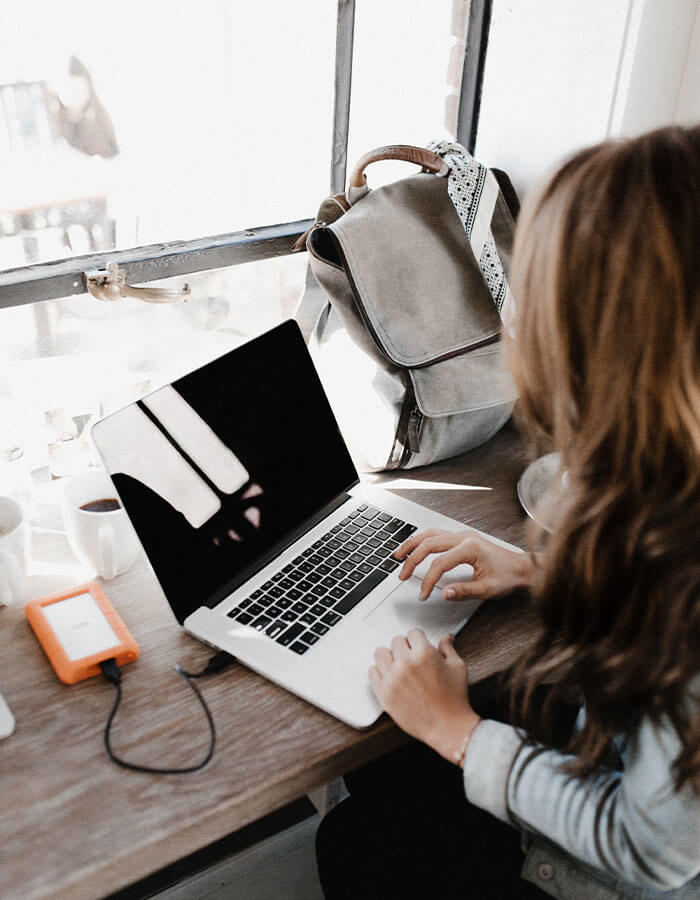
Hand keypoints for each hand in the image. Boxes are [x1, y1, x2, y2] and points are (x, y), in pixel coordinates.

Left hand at [369, 630, 480, 764]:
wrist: (447, 727)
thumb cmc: (455, 699)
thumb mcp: (457, 667)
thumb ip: (448, 649)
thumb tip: (446, 637)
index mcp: (424, 654)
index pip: (413, 633)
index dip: (419, 640)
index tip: (420, 646)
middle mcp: (405, 664)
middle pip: (396, 641)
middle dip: (405, 647)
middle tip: (412, 658)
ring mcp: (392, 679)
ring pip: (380, 653)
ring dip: (390, 657)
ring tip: (399, 665)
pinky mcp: (383, 694)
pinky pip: (372, 672)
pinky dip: (380, 672)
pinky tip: (390, 677)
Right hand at [394, 529, 534, 600]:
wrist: (522, 567)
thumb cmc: (508, 577)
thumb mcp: (487, 590)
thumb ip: (464, 591)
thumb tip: (444, 593)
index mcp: (470, 548)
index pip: (439, 563)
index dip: (428, 580)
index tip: (423, 594)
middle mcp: (464, 537)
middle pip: (429, 544)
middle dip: (412, 560)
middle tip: (402, 575)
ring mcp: (463, 535)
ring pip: (430, 534)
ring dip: (412, 544)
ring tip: (398, 555)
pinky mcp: (462, 537)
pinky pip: (437, 534)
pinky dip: (422, 540)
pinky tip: (415, 547)